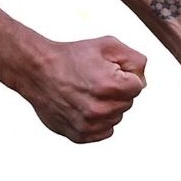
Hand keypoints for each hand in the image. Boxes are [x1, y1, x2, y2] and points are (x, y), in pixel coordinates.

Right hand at [19, 36, 146, 143]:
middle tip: (94, 80)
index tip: (106, 70)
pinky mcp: (80, 136)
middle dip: (117, 91)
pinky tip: (84, 106)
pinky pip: (104, 132)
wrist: (37, 71)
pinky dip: (99, 121)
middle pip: (128, 103)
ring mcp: (89, 125)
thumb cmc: (71, 57)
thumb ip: (136, 60)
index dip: (124, 75)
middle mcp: (100, 110)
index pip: (138, 86)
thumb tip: (143, 81)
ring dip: (108, 106)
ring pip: (116, 117)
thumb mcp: (107, 45)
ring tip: (87, 92)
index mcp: (110, 86)